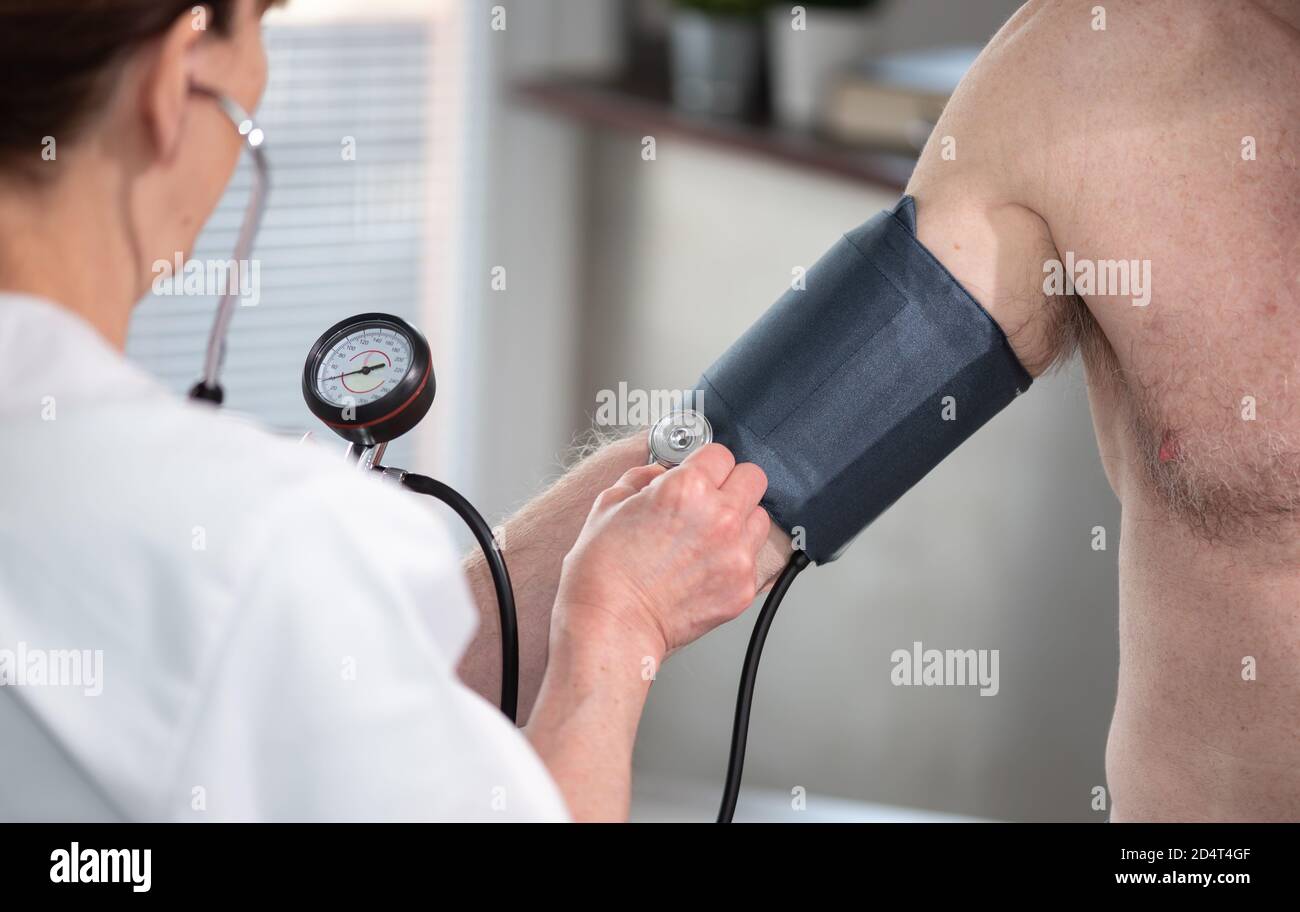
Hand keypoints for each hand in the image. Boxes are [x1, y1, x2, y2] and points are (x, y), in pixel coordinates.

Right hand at [553, 443, 769, 662]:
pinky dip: (734, 559)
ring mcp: (736, 554)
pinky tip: (705, 567)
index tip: (697, 474)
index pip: (720, 453)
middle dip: (731, 484)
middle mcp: (720, 517)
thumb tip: (659, 473)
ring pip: (760, 518)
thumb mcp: (609, 504)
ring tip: (708, 537)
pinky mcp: (743, 586)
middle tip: (711, 500)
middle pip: (753, 478)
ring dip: (740, 521)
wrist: (611, 625)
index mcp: (687, 488)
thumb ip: (642, 478)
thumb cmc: (602, 572)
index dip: (704, 463)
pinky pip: (753, 559)